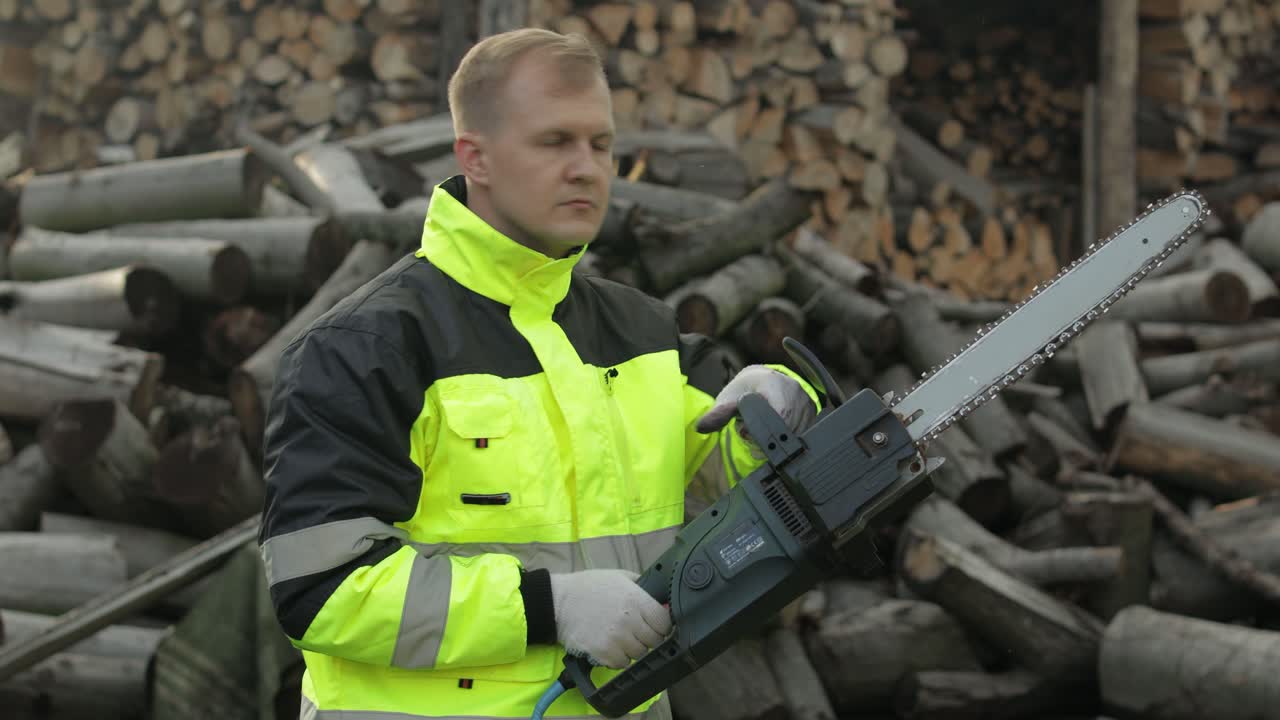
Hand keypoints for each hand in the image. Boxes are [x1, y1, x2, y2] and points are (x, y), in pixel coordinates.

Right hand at [551, 569, 671, 668]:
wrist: (558, 602)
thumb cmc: (588, 587)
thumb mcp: (619, 576)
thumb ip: (642, 586)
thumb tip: (660, 600)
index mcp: (636, 600)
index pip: (665, 623)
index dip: (661, 626)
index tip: (655, 626)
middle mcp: (630, 620)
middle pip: (655, 641)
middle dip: (647, 638)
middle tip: (635, 632)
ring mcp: (617, 638)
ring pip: (639, 654)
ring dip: (632, 649)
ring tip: (620, 638)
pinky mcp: (604, 652)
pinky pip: (622, 663)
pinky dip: (618, 658)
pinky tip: (609, 646)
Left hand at [695, 365, 814, 437]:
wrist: (761, 382)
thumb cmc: (743, 392)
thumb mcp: (727, 400)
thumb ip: (717, 414)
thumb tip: (701, 427)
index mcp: (774, 383)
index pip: (779, 413)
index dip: (762, 430)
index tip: (746, 432)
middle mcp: (795, 390)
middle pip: (787, 428)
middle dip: (767, 439)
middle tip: (750, 436)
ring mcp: (806, 402)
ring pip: (796, 434)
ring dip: (776, 441)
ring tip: (759, 433)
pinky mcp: (812, 413)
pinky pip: (803, 434)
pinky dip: (786, 440)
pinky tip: (773, 435)